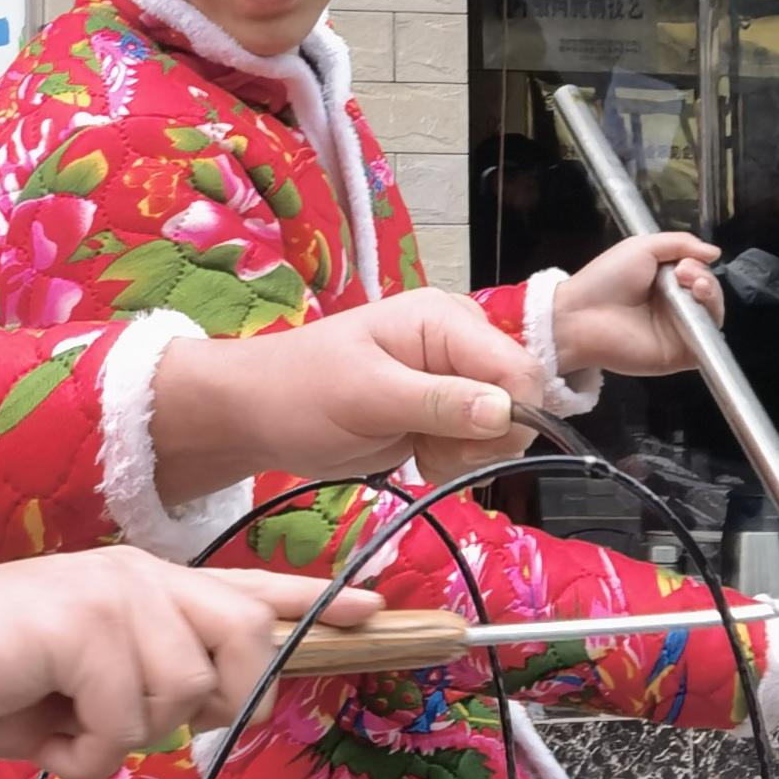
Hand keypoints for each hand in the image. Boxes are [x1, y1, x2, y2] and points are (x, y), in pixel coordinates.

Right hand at [0, 551, 373, 778]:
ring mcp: (119, 595)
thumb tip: (200, 719)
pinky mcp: (90, 624)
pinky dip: (86, 749)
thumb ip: (151, 692)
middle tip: (133, 720)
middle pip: (247, 644)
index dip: (315, 603)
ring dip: (123, 735)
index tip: (374, 607)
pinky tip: (47, 725)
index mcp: (146, 587)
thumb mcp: (87, 690)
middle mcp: (143, 579)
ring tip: (64, 716)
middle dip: (210, 705)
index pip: (248, 589)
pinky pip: (129, 720)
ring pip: (186, 696)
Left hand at [147, 287, 546, 498]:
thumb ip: (439, 402)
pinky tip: (416, 450)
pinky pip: (479, 443)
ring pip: (503, 428)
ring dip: (465, 453)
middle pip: (520, 400)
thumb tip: (506, 411)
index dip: (510, 416)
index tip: (466, 445)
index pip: (520, 369)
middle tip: (430, 446)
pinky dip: (454, 458)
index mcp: (445, 320)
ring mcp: (452, 378)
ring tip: (415, 446)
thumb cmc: (300, 394)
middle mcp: (459, 343)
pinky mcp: (443, 410)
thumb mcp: (367, 397)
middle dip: (484, 438)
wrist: (258, 415)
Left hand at [551, 231, 723, 381]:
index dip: (698, 266)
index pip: (699, 274)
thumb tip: (714, 252)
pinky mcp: (680, 354)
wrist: (581, 315)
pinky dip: (710, 320)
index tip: (683, 263)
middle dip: (706, 278)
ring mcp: (678, 332)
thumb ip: (680, 243)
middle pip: (710, 294)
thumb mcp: (642, 247)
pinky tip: (697, 302)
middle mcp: (673, 308)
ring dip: (712, 293)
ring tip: (693, 283)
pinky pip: (708, 340)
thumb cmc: (603, 281)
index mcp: (664, 284)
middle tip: (685, 273)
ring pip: (713, 314)